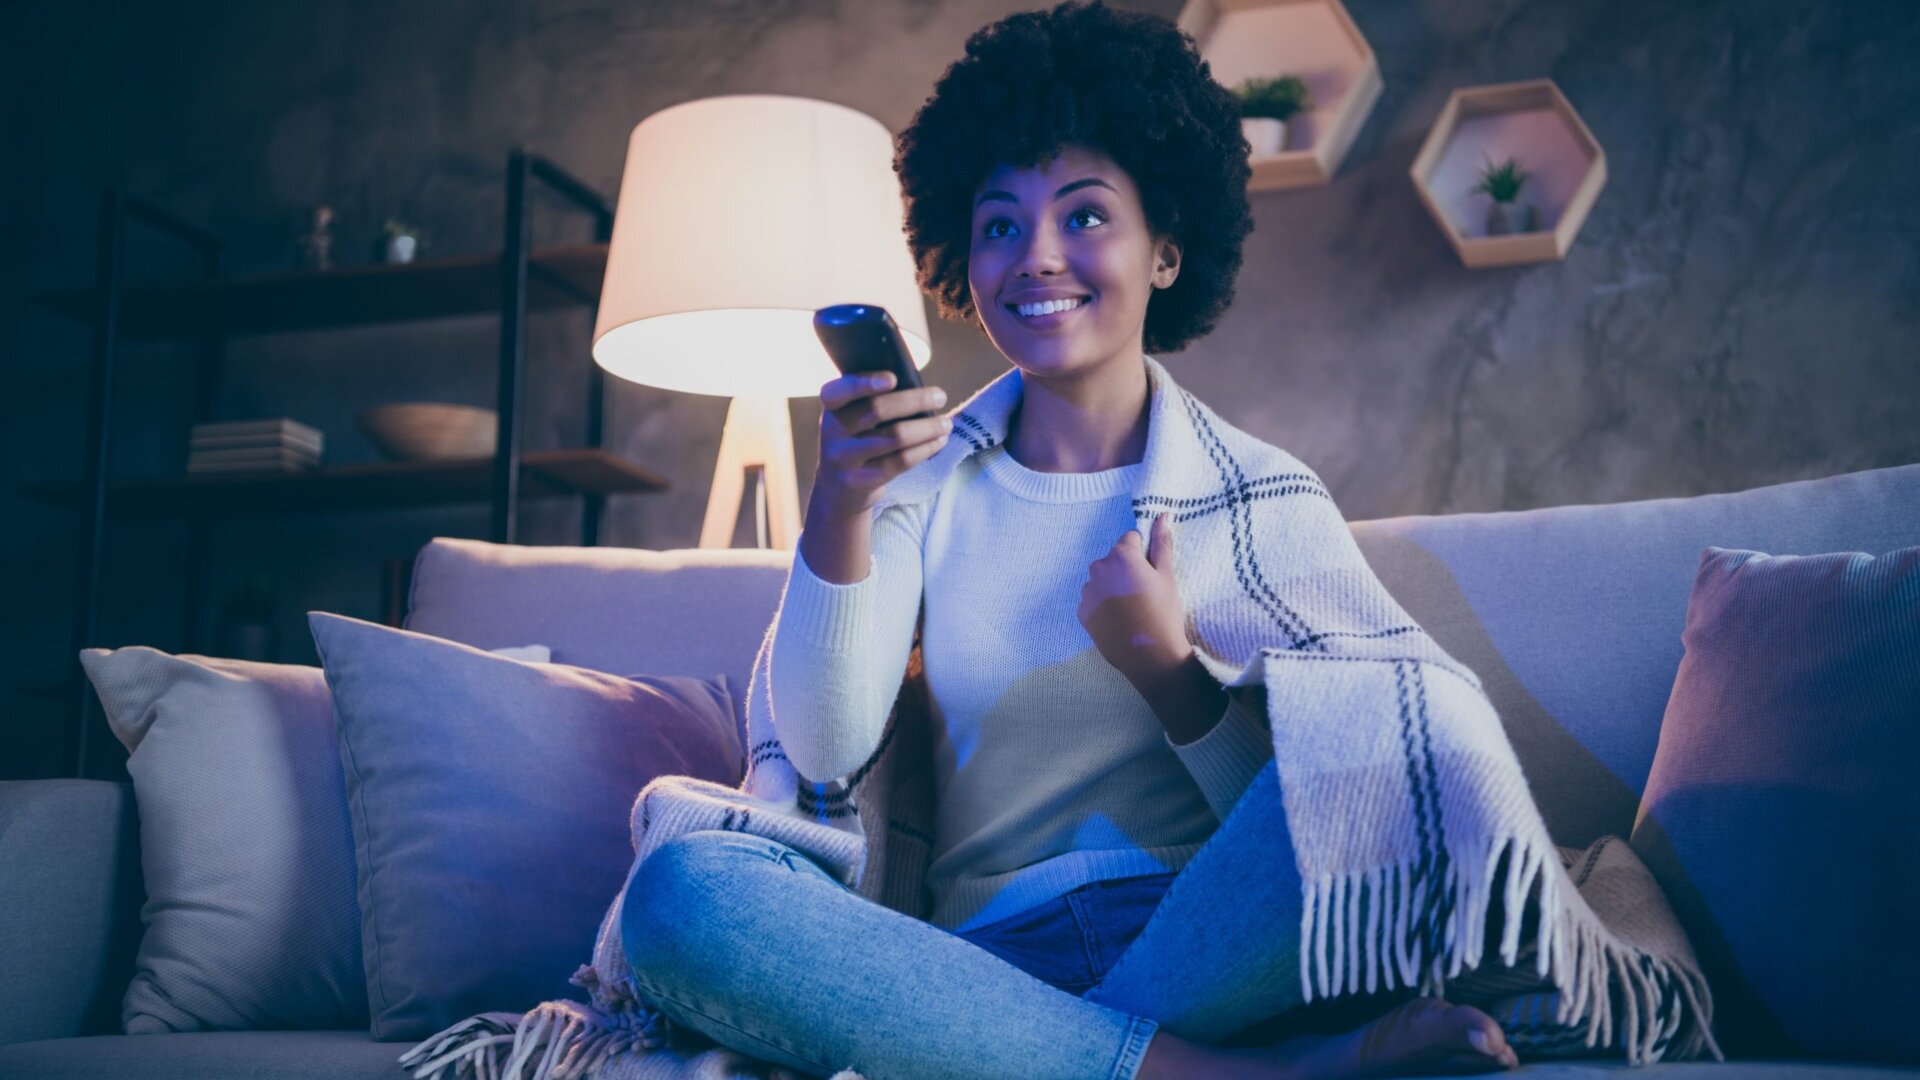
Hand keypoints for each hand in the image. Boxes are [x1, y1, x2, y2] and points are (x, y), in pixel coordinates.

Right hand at [811, 370, 950, 518]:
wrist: (838, 488)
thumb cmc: (857, 439)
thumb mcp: (852, 417)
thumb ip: (873, 399)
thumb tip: (920, 389)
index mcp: (832, 407)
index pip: (842, 390)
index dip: (865, 383)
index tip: (893, 378)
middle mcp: (833, 431)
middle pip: (877, 410)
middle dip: (915, 400)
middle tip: (940, 396)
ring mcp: (845, 458)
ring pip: (895, 437)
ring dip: (927, 428)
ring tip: (946, 424)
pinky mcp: (862, 481)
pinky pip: (900, 461)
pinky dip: (925, 449)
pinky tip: (938, 442)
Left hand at [1077, 512, 1191, 684]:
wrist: (1149, 656)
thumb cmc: (1163, 613)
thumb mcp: (1168, 575)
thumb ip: (1162, 542)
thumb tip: (1163, 515)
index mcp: (1121, 555)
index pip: (1130, 540)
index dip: (1143, 556)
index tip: (1151, 575)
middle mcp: (1098, 568)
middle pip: (1113, 559)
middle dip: (1126, 570)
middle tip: (1144, 594)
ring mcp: (1087, 591)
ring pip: (1102, 579)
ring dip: (1113, 587)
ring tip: (1132, 609)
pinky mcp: (1082, 611)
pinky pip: (1093, 598)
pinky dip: (1103, 604)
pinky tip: (1119, 619)